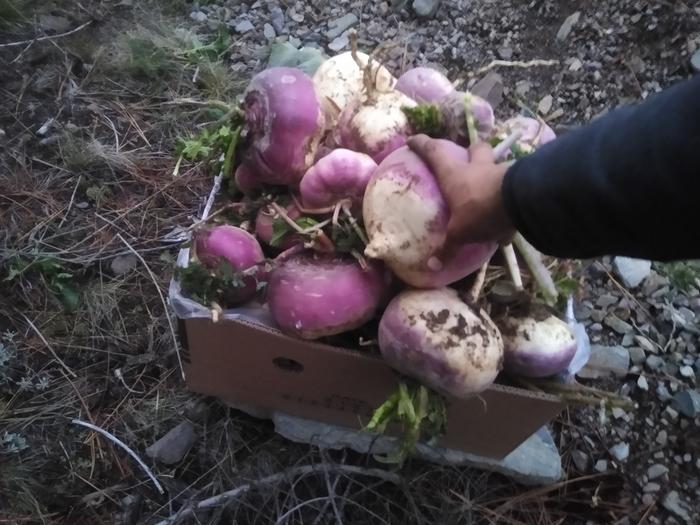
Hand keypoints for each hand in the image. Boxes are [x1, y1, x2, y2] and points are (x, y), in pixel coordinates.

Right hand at [406, 134, 514, 261]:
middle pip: (475, 149)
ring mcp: (500, 173)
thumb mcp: (460, 232)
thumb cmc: (480, 210)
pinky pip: (512, 192)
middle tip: (468, 160)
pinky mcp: (519, 184)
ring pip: (496, 167)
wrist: (520, 203)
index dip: (422, 145)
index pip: (434, 153)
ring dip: (493, 175)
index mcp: (455, 175)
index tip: (413, 139)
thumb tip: (432, 265)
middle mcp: (477, 169)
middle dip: (471, 151)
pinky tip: (508, 223)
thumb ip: (448, 246)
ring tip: (490, 194)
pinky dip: (509, 205)